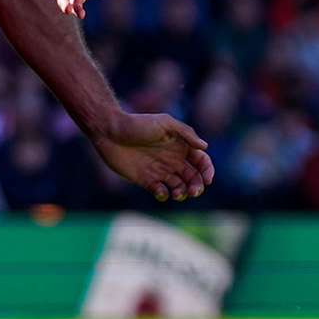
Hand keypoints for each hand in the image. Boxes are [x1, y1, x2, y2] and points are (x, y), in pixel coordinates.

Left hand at [91, 111, 214, 202]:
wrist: (110, 132)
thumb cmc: (138, 124)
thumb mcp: (165, 123)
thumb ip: (186, 133)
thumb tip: (204, 147)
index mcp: (180, 146)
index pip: (201, 161)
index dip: (207, 171)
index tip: (207, 179)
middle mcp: (173, 160)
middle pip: (193, 178)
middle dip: (197, 186)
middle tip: (193, 191)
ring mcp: (160, 171)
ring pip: (179, 188)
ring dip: (182, 193)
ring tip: (177, 193)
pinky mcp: (146, 180)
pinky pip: (160, 192)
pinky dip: (163, 195)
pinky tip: (159, 190)